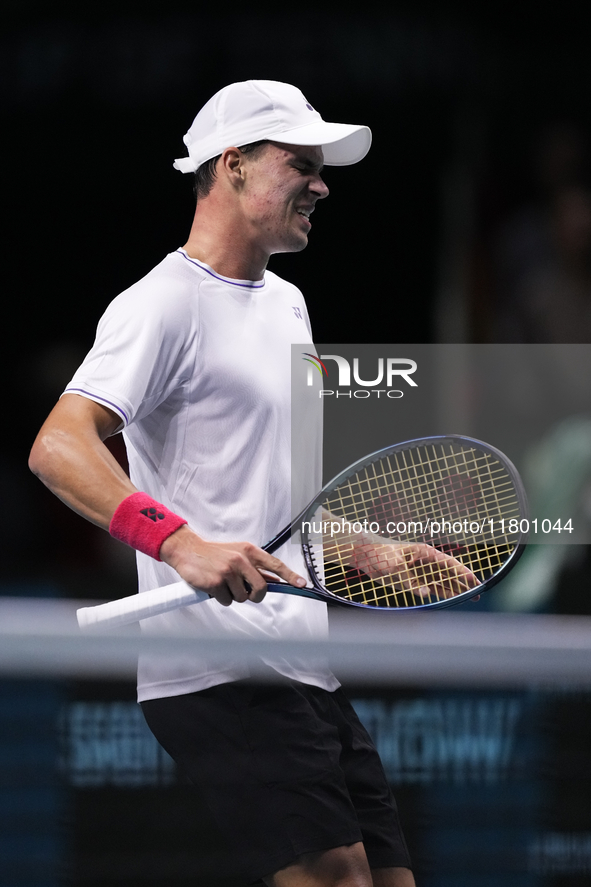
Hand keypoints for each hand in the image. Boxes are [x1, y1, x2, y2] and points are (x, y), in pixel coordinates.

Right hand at [159, 525, 306, 606]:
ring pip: (242, 598)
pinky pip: (227, 601)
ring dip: (233, 595)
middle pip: (261, 590)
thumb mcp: (238, 554)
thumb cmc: (214, 553)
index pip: (275, 564)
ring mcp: (229, 571)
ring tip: (222, 582)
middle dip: (254, 595)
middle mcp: (241, 560)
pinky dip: (221, 598)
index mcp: (249, 551)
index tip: (302, 584)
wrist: (187, 550)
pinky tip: (213, 586)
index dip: (290, 575)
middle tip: (243, 591)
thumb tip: (275, 581)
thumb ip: (255, 567)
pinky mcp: (216, 582)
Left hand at [347, 539, 479, 600]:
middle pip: (450, 574)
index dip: (464, 573)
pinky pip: (433, 587)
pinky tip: (453, 598)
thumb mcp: (394, 567)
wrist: (366, 555)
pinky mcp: (414, 579)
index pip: (449, 563)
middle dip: (465, 583)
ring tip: (472, 598)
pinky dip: (443, 593)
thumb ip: (410, 581)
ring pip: (444, 581)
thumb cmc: (380, 555)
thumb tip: (426, 593)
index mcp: (424, 553)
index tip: (476, 581)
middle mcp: (426, 562)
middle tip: (479, 594)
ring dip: (457, 589)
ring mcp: (421, 571)